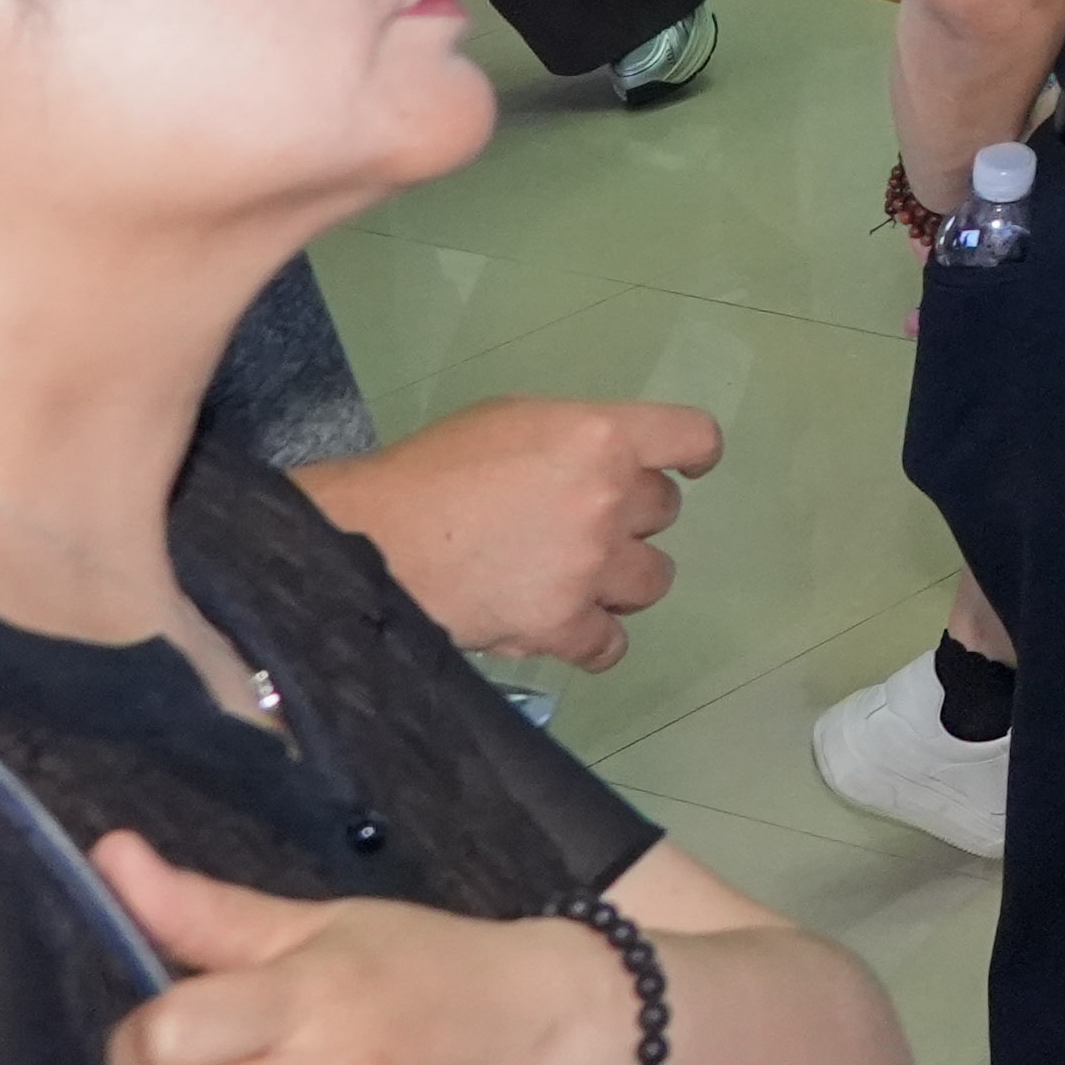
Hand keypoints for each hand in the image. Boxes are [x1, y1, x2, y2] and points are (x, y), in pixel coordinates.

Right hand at [295, 394, 715, 667]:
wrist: (371, 543)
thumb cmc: (431, 470)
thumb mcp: (510, 421)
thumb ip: (569, 440)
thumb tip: (595, 464)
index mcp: (601, 437)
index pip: (690, 437)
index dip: (693, 451)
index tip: (689, 463)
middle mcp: (611, 499)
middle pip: (663, 509)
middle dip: (630, 514)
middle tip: (579, 520)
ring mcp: (592, 567)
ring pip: (654, 577)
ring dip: (623, 576)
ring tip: (577, 576)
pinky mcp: (563, 625)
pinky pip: (611, 642)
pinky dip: (595, 637)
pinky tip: (572, 627)